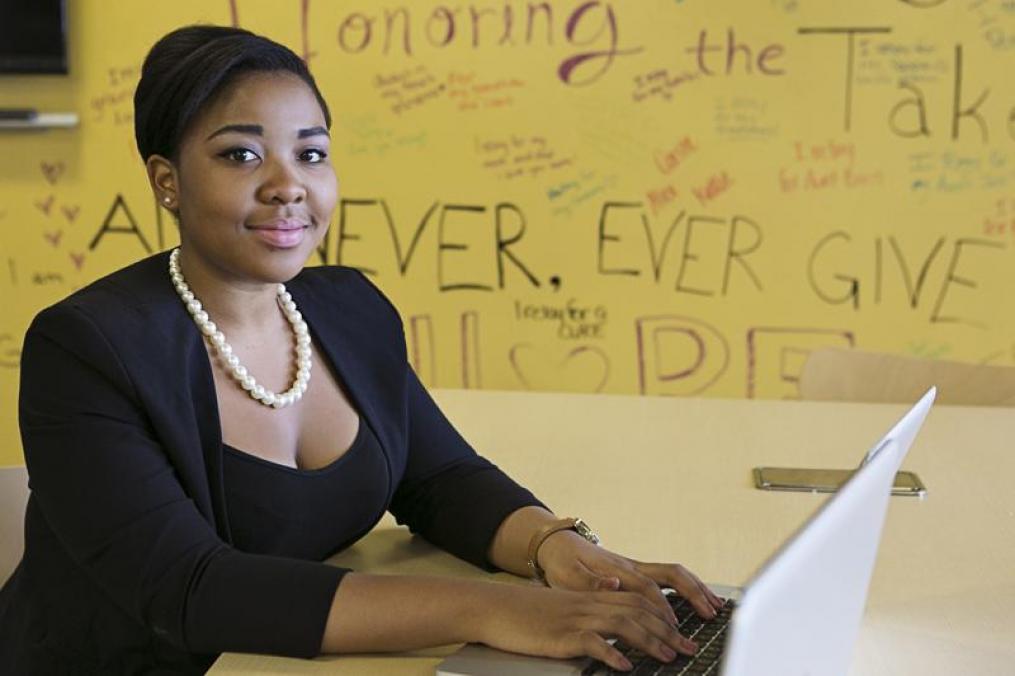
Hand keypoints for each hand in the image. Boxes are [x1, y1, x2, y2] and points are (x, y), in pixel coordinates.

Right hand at [476, 582, 696, 670]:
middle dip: (667, 630)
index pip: (637, 601)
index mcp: (591, 597)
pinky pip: (591, 642)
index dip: (664, 616)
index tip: (682, 633)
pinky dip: (611, 654)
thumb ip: (590, 618)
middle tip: (688, 648)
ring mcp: (576, 618)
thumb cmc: (526, 614)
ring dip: (649, 641)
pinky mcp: (560, 635)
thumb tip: (616, 638)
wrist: (493, 607)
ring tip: (668, 657)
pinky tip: (625, 666)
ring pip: (622, 623)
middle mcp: (589, 604)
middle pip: (637, 611)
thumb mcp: (564, 611)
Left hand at [537, 531, 724, 626]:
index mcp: (617, 569)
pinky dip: (688, 587)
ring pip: (675, 574)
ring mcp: (637, 567)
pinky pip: (670, 577)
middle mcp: (632, 566)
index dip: (662, 607)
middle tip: (710, 614)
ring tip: (715, 606)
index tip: (674, 626)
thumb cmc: (561, 562)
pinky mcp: (638, 571)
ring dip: (696, 588)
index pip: (647, 588)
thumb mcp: (567, 574)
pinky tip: (699, 598)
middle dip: (693, 594)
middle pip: (671, 574)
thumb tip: (613, 583)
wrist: (557, 544)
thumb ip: (589, 581)